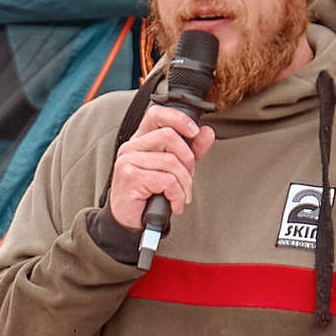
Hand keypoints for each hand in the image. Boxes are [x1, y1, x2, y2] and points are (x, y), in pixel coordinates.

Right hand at [108, 104, 215, 231]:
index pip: (157, 114)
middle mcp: (131, 147)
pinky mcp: (130, 177)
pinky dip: (177, 195)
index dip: (178, 119)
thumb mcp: (174, 169)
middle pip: (169, 136)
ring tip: (182, 195)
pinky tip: (174, 203)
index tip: (194, 131)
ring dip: (185, 183)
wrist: (131, 220)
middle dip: (188, 159)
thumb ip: (191, 149)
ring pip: (171, 161)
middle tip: (188, 177)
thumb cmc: (149, 193)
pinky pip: (166, 180)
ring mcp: (128, 160)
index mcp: (141, 140)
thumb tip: (207, 132)